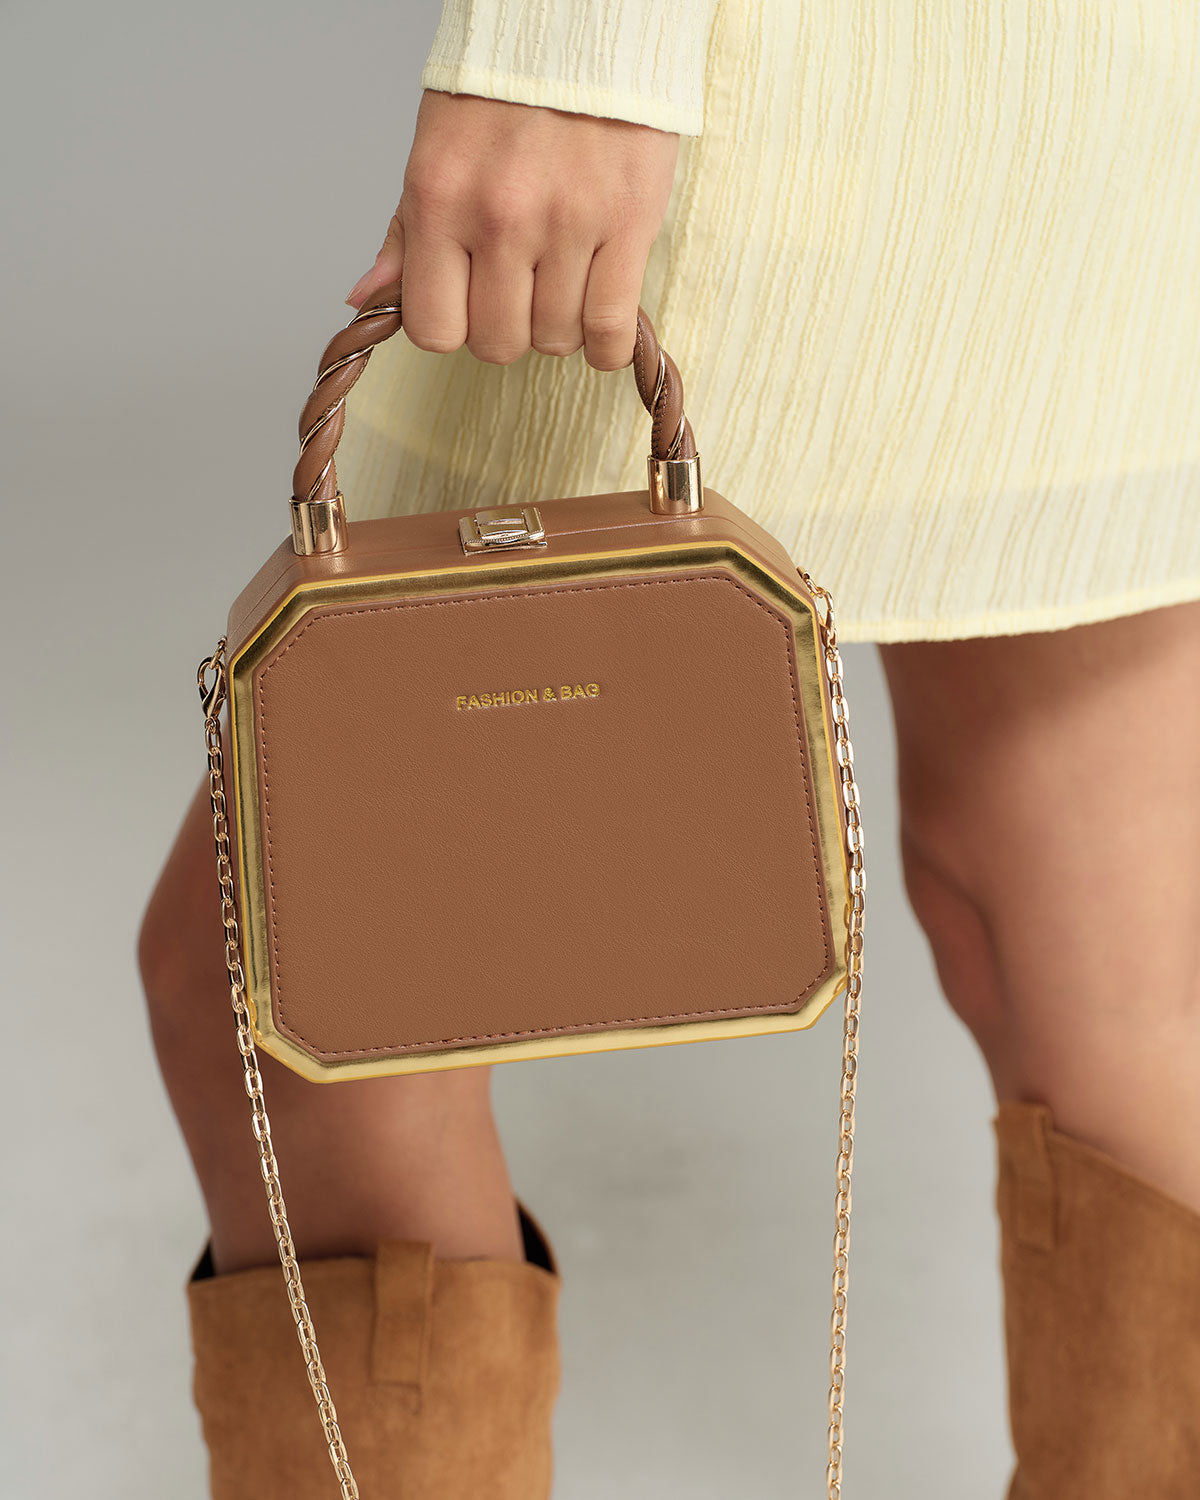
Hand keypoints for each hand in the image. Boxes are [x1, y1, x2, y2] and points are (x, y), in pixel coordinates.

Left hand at [345, 91, 679, 370]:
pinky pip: (609, 329)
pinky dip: (606, 346)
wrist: (582, 29)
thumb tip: (368, 298)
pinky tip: (601, 324)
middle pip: (498, 343)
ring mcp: (566, 224)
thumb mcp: (434, 151)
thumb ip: (404, 233)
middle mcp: (499, 217)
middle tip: (522, 289)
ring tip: (563, 283)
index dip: (454, 325)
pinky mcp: (627, 225)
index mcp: (440, 199)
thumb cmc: (504, 90)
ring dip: (559, 326)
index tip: (469, 304)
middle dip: (509, 327)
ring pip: (555, 339)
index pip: (434, 328)